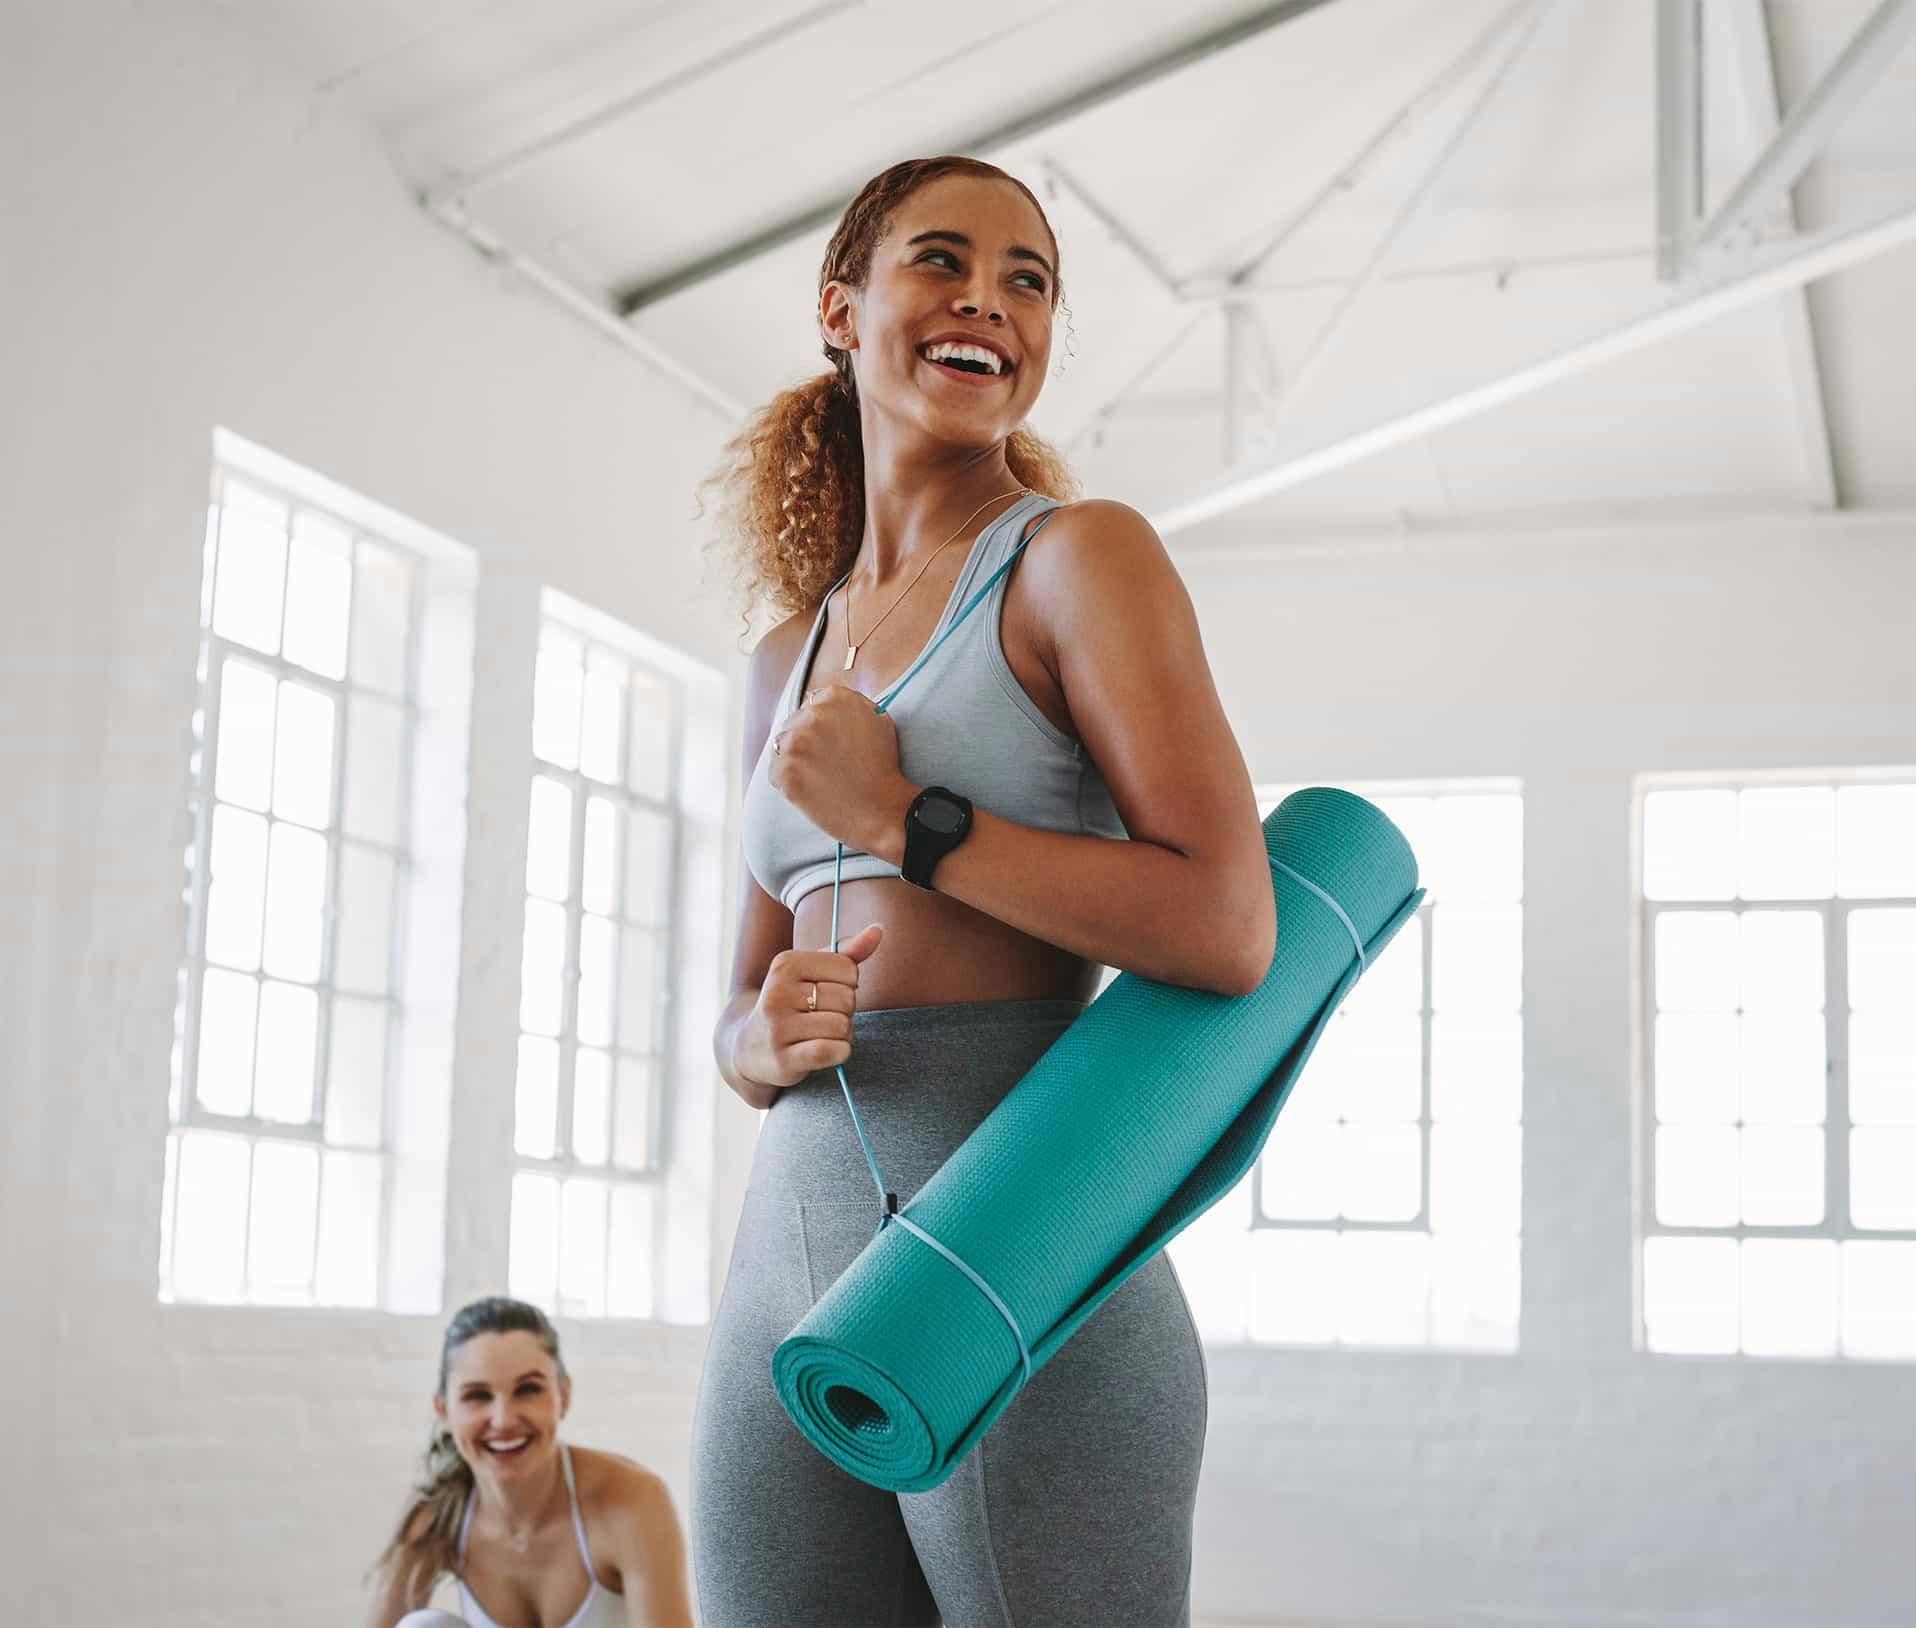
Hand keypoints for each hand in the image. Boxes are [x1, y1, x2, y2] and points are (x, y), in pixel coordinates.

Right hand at [735, 924, 883, 1091]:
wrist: (749, 1046)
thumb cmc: (792, 1002)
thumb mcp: (812, 972)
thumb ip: (847, 952)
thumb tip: (878, 930)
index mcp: (785, 964)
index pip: (848, 969)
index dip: (848, 984)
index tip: (827, 991)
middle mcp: (777, 993)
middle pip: (847, 999)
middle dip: (845, 1011)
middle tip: (823, 1016)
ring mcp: (778, 1027)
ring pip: (842, 1026)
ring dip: (842, 1034)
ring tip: (822, 1033)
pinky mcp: (783, 1059)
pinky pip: (831, 1051)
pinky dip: (839, 1052)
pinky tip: (825, 1051)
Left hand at [768, 683, 909, 853]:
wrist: (882, 809)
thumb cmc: (883, 769)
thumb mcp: (879, 721)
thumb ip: (853, 706)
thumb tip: (830, 705)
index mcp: (836, 697)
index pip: (812, 704)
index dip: (820, 726)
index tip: (829, 743)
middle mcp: (814, 714)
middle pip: (794, 724)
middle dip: (805, 743)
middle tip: (826, 765)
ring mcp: (796, 742)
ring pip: (781, 747)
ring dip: (795, 761)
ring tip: (819, 779)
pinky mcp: (785, 769)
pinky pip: (775, 773)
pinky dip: (788, 784)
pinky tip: (811, 791)